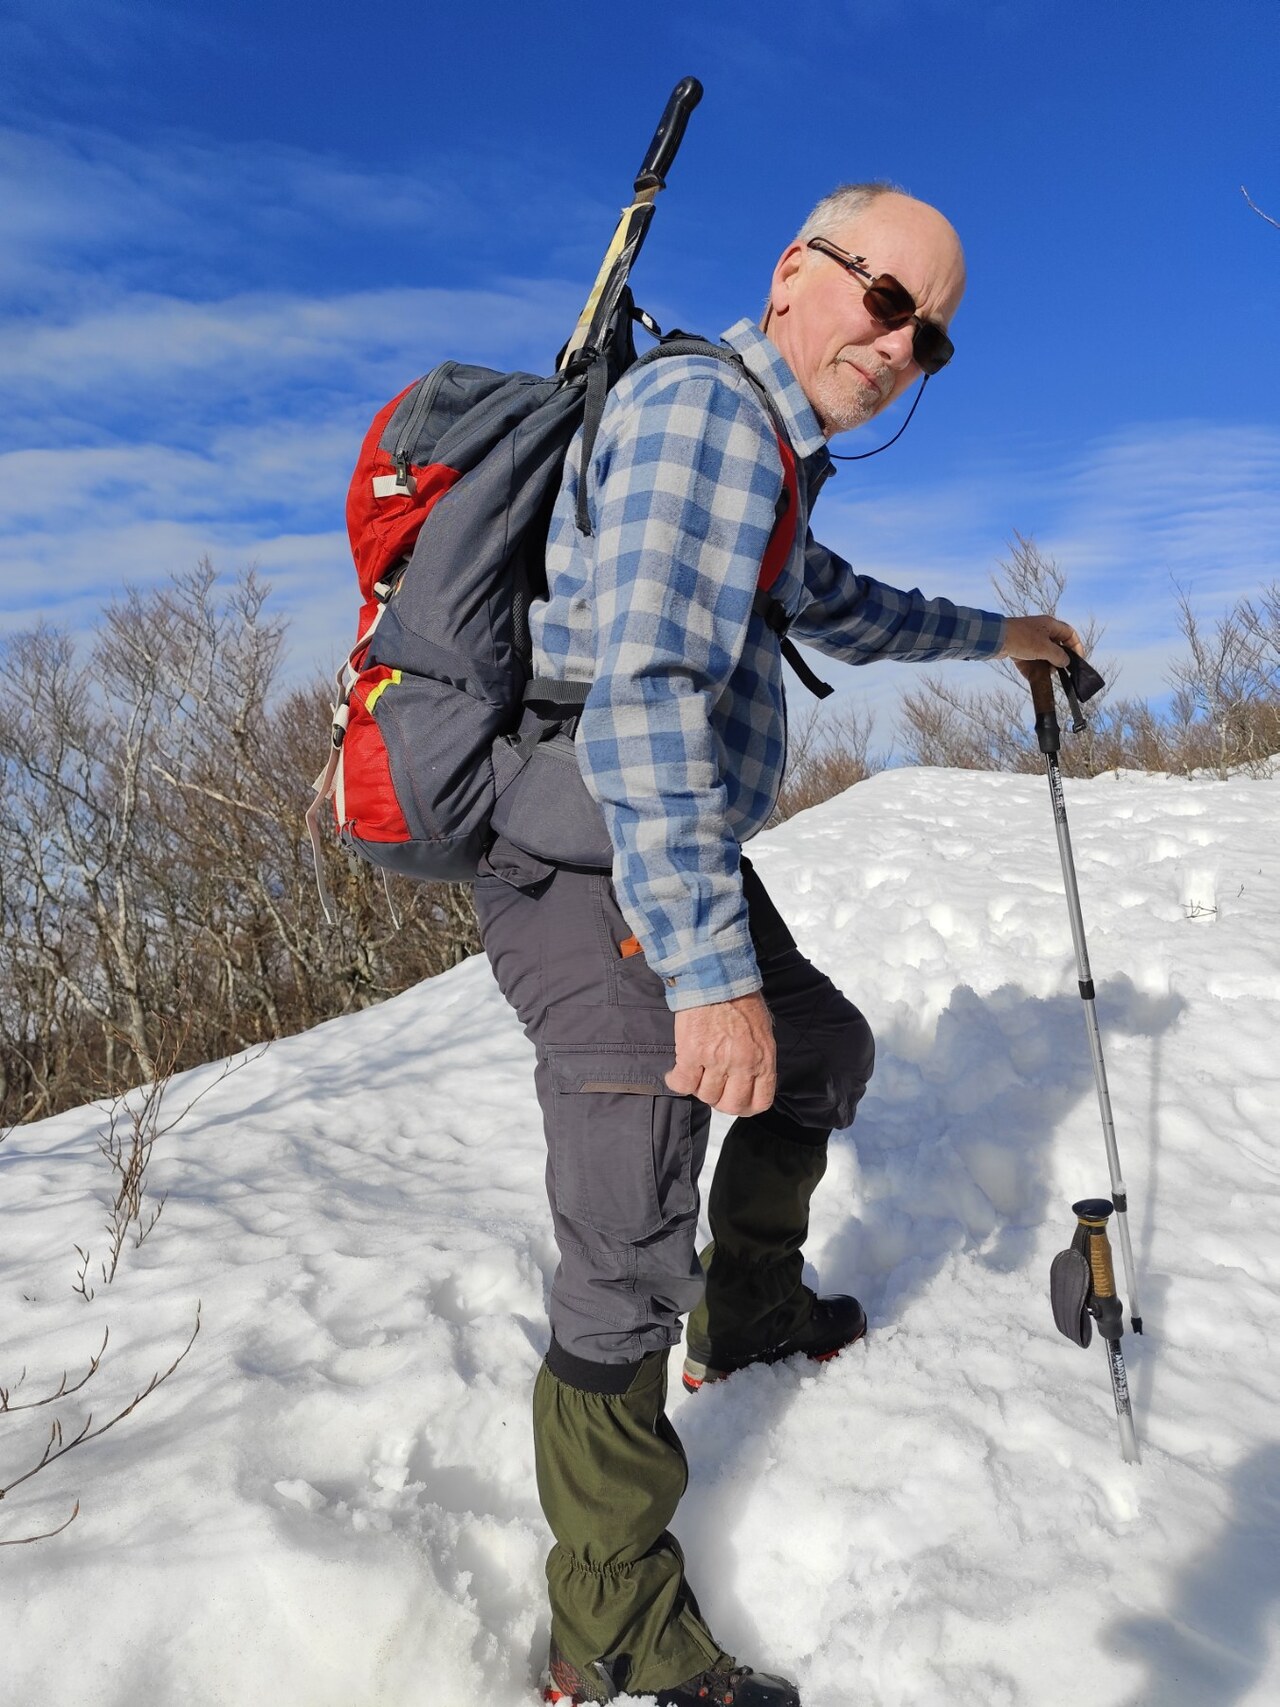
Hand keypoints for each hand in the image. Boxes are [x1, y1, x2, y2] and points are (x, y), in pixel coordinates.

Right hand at [665, 991, 775, 1115]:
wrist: (716, 976)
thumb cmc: (740, 998)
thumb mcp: (763, 1030)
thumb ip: (759, 1058)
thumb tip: (750, 1078)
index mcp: (763, 1059)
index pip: (760, 1102)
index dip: (745, 1106)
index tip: (735, 1099)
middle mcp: (742, 1064)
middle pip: (731, 1105)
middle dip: (721, 1100)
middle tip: (713, 1087)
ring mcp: (716, 1061)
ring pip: (706, 1096)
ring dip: (699, 1088)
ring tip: (696, 1073)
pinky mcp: (692, 1053)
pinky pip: (682, 1084)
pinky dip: (677, 1082)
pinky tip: (677, 1073)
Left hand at [999, 614, 1084, 676]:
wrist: (995, 638)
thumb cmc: (1022, 639)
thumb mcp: (1044, 649)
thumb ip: (1058, 656)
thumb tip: (1065, 662)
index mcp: (1050, 625)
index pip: (1069, 633)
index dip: (1076, 646)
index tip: (1078, 660)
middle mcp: (1041, 630)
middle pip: (1056, 645)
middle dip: (1059, 659)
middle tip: (1060, 669)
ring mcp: (1029, 639)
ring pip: (1043, 654)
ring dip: (1046, 665)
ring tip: (1047, 673)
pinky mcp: (1018, 648)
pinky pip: (1030, 660)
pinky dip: (1032, 668)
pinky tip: (1034, 677)